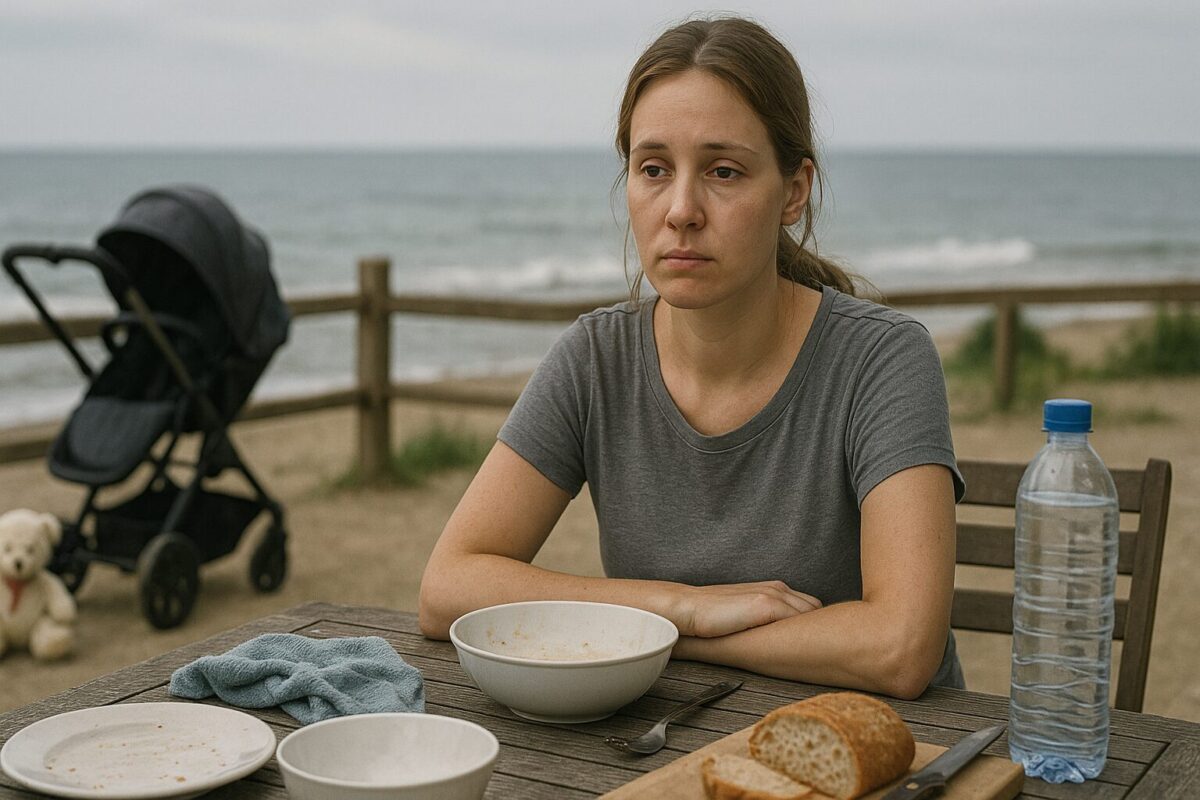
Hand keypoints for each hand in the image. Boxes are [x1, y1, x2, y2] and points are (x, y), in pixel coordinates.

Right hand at [679, 581, 821, 637]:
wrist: (690, 608)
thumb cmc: (713, 616)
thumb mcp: (745, 613)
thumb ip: (765, 617)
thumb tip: (783, 637)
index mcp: (774, 588)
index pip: (808, 605)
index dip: (812, 623)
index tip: (814, 640)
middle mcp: (777, 588)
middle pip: (815, 609)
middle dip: (818, 626)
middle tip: (817, 648)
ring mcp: (774, 595)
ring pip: (811, 614)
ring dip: (813, 631)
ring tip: (813, 652)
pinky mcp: (767, 605)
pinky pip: (798, 621)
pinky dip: (803, 636)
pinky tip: (802, 650)